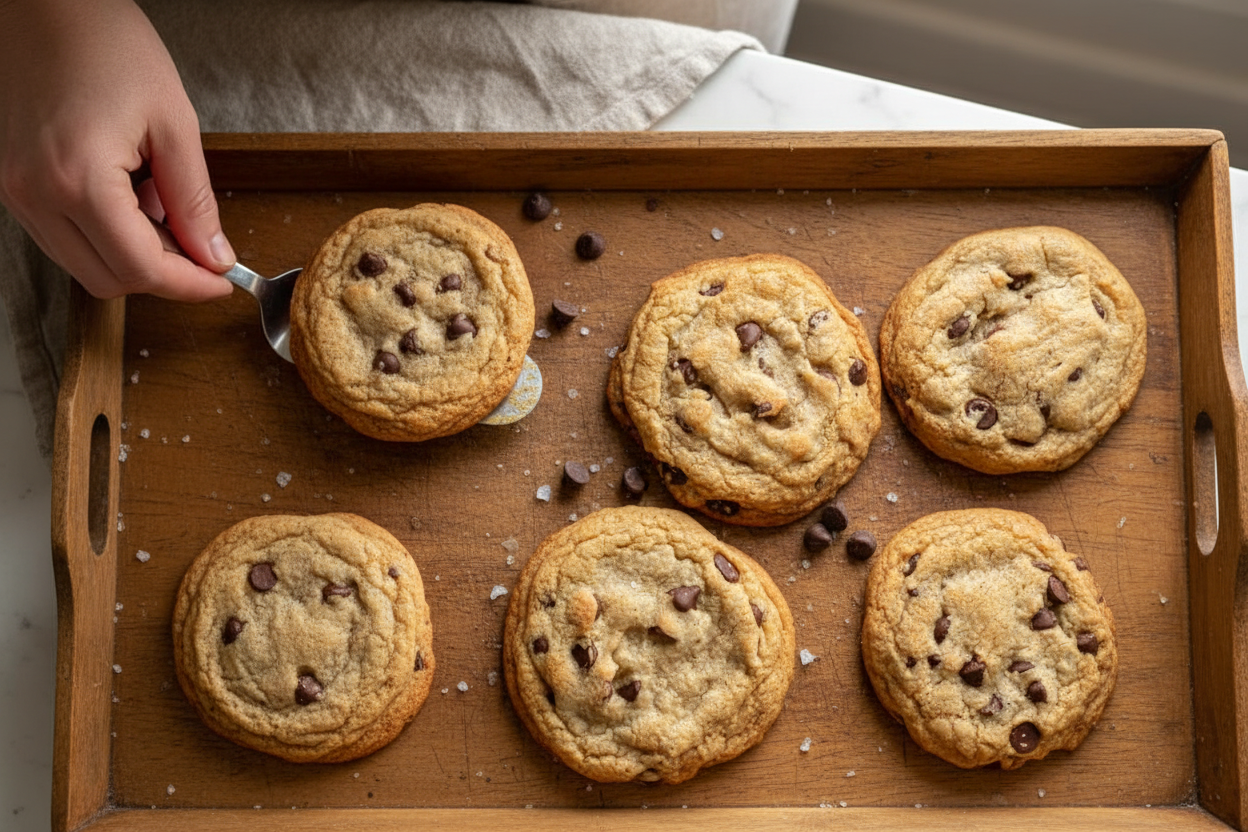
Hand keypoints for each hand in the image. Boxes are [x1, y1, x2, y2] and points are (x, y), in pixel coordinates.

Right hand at [0, 0, 233, 300]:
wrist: (48, 6)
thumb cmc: (108, 45)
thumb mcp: (173, 123)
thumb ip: (195, 201)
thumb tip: (214, 256)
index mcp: (76, 179)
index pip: (140, 268)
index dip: (190, 285)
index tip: (223, 281)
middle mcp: (35, 195)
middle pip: (109, 280)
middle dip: (164, 275)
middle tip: (203, 250)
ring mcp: (18, 194)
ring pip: (85, 267)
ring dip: (134, 257)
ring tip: (164, 210)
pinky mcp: (15, 186)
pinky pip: (65, 240)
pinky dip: (107, 238)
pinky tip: (132, 201)